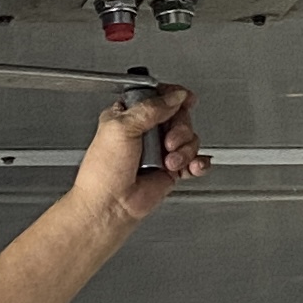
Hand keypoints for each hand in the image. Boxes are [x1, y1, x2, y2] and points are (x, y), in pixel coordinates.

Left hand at [76, 79, 206, 221]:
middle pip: (179, 116)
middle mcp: (146, 131)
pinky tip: (193, 166)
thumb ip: (151, 108)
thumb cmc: (104, 171)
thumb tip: (174, 97)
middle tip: (168, 142)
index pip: (157, 96)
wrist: (109, 206)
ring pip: (190, 138)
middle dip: (180, 129)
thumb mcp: (121, 127)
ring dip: (186, 150)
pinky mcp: (171, 170)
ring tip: (169, 162)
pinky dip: (198, 163)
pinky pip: (195, 160)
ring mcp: (160, 151)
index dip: (173, 96)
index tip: (184, 99)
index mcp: (129, 115)